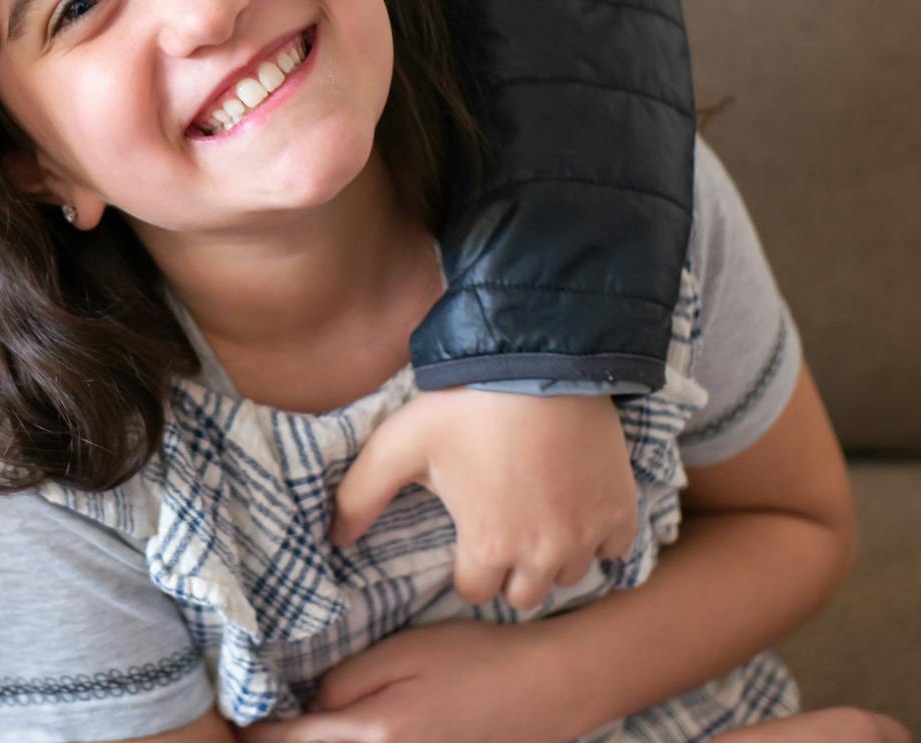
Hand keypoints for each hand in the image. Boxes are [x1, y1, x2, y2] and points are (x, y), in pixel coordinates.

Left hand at [245, 619, 570, 742]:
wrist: (548, 689)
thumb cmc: (475, 659)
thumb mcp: (403, 652)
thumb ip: (347, 681)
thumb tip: (309, 706)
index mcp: (375, 732)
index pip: (294, 741)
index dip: (256, 735)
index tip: (230, 727)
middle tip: (250, 736)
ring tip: (288, 736)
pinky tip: (339, 738)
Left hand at [329, 389, 638, 609]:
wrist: (539, 362)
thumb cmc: (463, 405)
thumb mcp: (398, 445)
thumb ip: (361, 495)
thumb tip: (334, 538)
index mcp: (489, 546)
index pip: (476, 591)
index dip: (468, 567)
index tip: (468, 536)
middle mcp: (543, 553)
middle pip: (526, 593)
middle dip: (510, 570)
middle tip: (502, 528)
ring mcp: (587, 533)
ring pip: (571, 573)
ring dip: (553, 555)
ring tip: (536, 516)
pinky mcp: (621, 510)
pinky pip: (614, 549)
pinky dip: (598, 536)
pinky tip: (576, 507)